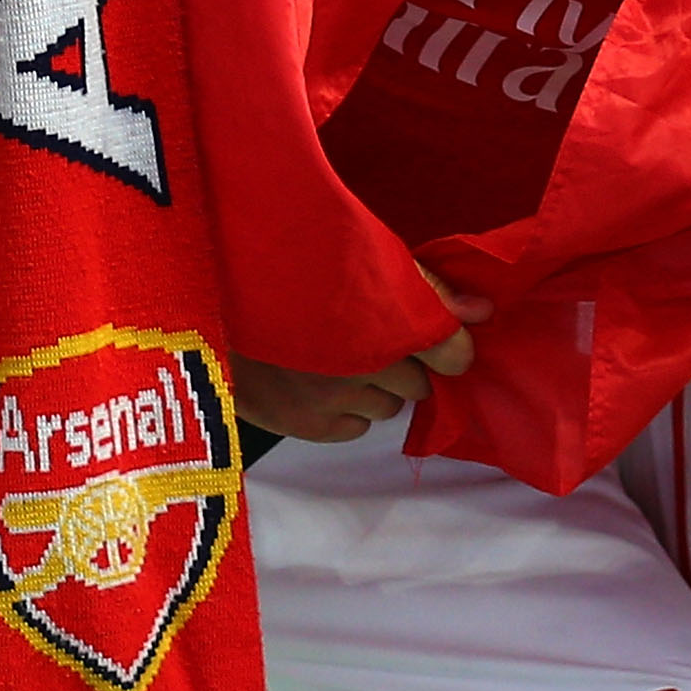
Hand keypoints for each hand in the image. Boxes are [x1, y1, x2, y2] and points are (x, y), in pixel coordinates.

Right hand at [230, 269, 486, 445]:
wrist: (207, 299)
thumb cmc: (285, 271)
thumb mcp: (355, 261)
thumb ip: (424, 287)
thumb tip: (484, 310)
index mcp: (378, 314)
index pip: (450, 352)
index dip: (447, 346)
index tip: (434, 339)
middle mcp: (362, 361)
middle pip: (420, 383)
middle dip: (402, 365)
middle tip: (366, 340)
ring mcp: (333, 399)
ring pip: (389, 409)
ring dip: (373, 389)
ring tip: (335, 359)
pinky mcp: (307, 426)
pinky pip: (355, 429)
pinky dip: (344, 412)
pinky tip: (316, 382)